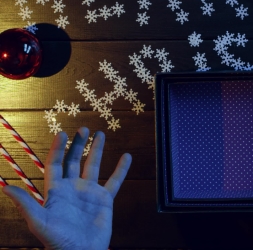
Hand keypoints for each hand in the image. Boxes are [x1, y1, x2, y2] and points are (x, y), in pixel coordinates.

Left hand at [1, 127, 131, 249]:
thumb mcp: (39, 222)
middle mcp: (72, 189)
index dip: (58, 149)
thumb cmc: (57, 241)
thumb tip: (5, 188)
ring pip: (93, 166)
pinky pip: (114, 181)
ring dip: (96, 150)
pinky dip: (121, 169)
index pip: (55, 164)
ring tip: (100, 134)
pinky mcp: (104, 201)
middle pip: (74, 161)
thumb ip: (26, 203)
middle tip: (83, 128)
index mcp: (56, 191)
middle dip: (78, 144)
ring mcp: (89, 193)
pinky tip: (127, 157)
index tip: (63, 134)